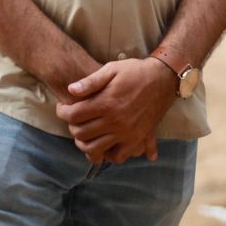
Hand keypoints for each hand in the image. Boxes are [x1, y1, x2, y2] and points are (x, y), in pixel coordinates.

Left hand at [55, 57, 175, 164]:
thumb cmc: (134, 72)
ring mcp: (128, 133)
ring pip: (97, 149)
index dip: (62, 112)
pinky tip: (103, 144)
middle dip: (72, 127)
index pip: (74, 116)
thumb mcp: (111, 69)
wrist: (163, 80)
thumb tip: (70, 90)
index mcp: (106, 103)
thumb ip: (90, 82)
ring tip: (84, 134)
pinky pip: (119, 156)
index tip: (62, 108)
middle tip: (73, 120)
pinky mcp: (138, 139)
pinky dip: (108, 154)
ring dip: (85, 144)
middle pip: (81, 134)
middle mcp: (116, 122)